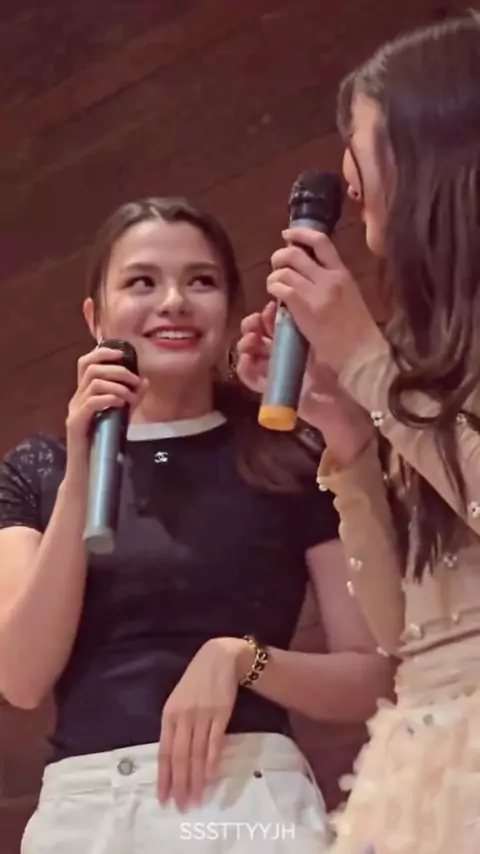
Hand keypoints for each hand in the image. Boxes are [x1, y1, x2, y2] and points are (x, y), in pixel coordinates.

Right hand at [65, 345, 146, 475]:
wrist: (88, 471)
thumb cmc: (104, 443)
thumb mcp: (122, 416)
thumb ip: (132, 398)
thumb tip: (145, 381)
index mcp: (84, 393)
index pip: (86, 362)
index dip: (103, 352)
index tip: (122, 353)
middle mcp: (76, 398)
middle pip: (91, 368)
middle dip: (117, 370)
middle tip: (134, 381)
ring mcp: (74, 410)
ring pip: (93, 383)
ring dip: (117, 386)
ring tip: (131, 397)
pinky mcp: (75, 424)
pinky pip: (90, 403)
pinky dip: (108, 398)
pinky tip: (121, 404)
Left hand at [157, 636, 251, 808]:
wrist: (220, 658)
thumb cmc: (197, 681)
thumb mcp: (179, 700)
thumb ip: (175, 726)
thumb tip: (172, 757)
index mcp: (169, 715)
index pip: (164, 752)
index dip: (164, 776)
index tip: (163, 798)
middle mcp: (183, 717)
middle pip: (180, 757)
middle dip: (179, 784)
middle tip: (181, 806)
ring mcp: (201, 715)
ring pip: (196, 753)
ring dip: (196, 779)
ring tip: (196, 799)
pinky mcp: (220, 714)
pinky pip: (214, 742)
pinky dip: (212, 762)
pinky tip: (210, 777)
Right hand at [237, 302, 372, 465]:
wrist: (347, 396)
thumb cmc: (340, 363)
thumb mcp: (322, 333)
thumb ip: (304, 317)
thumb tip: (287, 297)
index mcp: (299, 337)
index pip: (274, 321)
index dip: (268, 313)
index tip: (271, 306)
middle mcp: (286, 352)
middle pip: (258, 334)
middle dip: (252, 324)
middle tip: (255, 321)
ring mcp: (277, 371)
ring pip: (251, 354)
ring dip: (245, 342)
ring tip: (251, 340)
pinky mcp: (273, 388)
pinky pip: (251, 378)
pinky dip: (244, 368)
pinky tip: (247, 359)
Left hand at [267, 227, 383, 373]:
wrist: (362, 353)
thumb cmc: (358, 331)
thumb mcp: (350, 296)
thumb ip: (333, 282)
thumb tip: (309, 273)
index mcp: (343, 273)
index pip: (321, 241)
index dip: (300, 233)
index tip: (287, 234)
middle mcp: (330, 278)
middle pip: (295, 253)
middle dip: (279, 255)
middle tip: (277, 266)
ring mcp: (316, 292)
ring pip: (284, 270)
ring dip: (273, 275)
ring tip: (275, 285)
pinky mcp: (304, 308)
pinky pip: (280, 288)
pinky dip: (273, 288)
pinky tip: (275, 296)